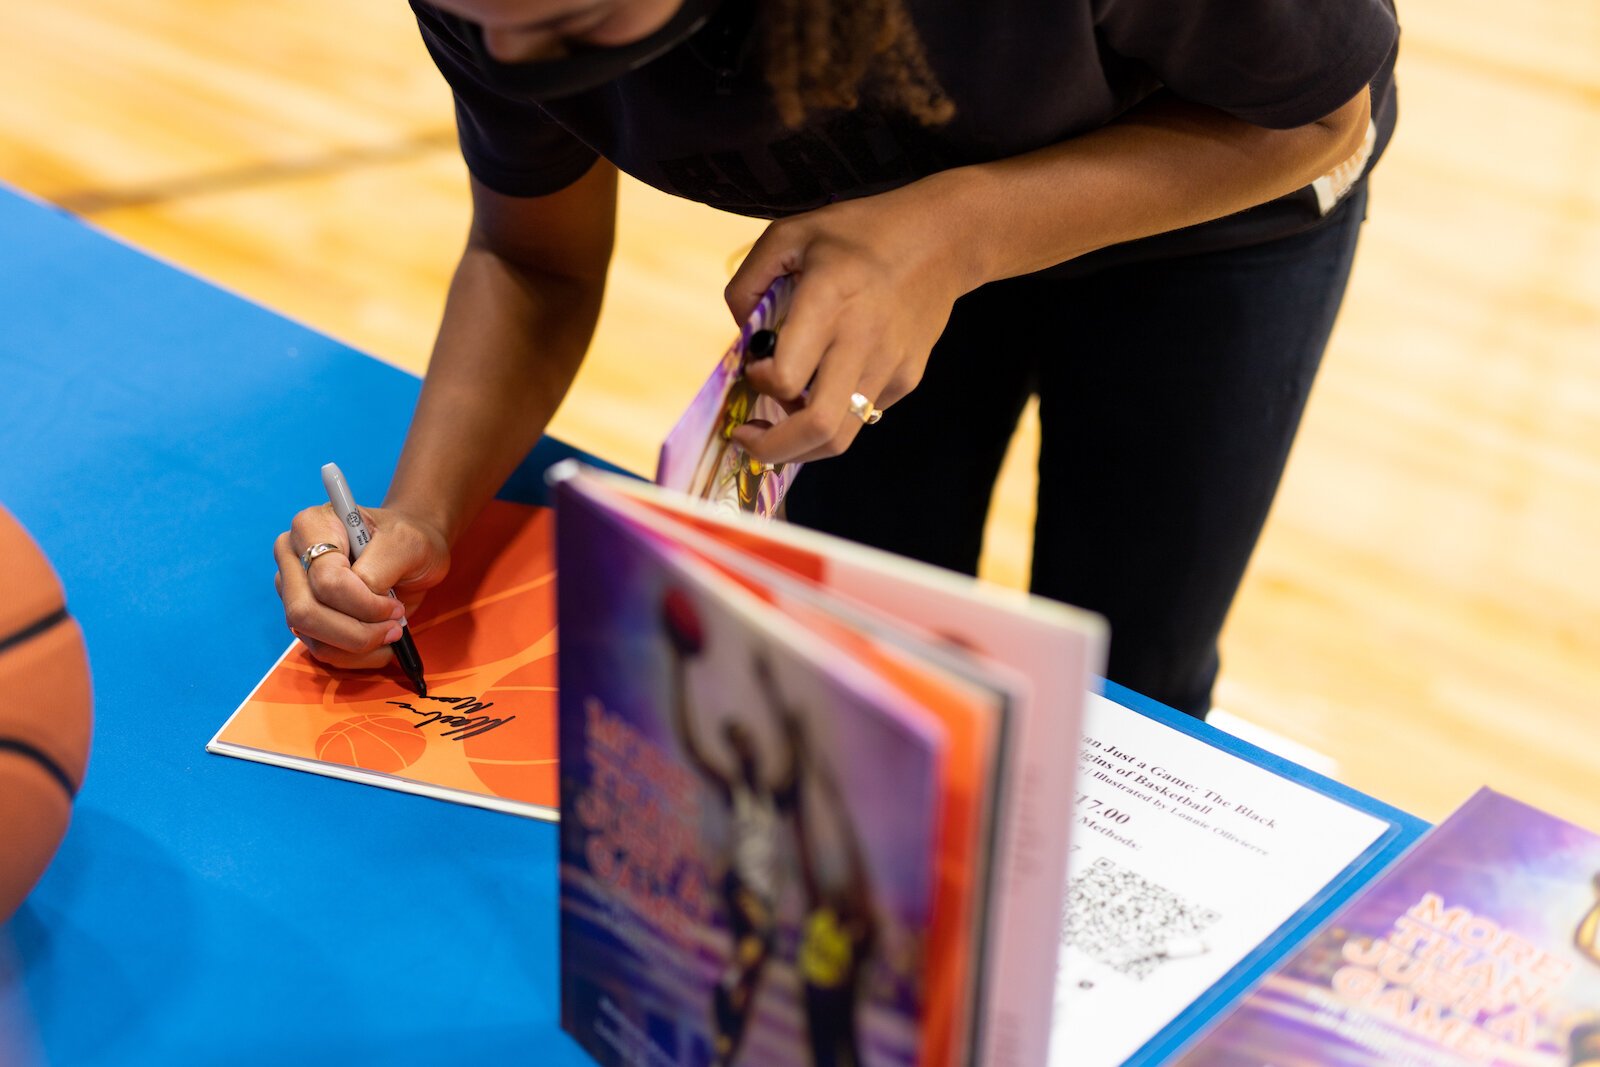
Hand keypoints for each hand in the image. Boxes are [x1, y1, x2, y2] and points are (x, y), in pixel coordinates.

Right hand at [273, 505, 449, 668]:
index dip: (364, 603)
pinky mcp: (303, 619)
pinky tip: (380, 643)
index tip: (395, 607)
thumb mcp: (407, 543)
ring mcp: (293, 591)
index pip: (325, 579)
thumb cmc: (405, 541)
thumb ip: (381, 565)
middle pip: (306, 612)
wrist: (407, 552)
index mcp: (311, 527)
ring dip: (359, 645)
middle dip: (357, 631)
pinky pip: (321, 649)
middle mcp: (292, 558)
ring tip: (391, 633)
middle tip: (394, 627)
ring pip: (311, 636)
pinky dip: (356, 655)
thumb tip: (363, 594)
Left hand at [723, 181, 979, 463]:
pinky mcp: (907, 378)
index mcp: (828, 301)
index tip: (754, 367)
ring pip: (841, 437)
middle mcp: (861, 341)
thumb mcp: (790, 233)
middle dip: (772, 449)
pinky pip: (861, 414)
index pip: (786, 378)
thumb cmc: (861, 232)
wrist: (942, 240)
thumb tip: (741, 335)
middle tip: (749, 441)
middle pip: (816, 427)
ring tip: (780, 428)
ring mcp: (890, 366)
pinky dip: (834, 413)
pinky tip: (826, 384)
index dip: (760, 382)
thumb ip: (749, 282)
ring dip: (801, 445)